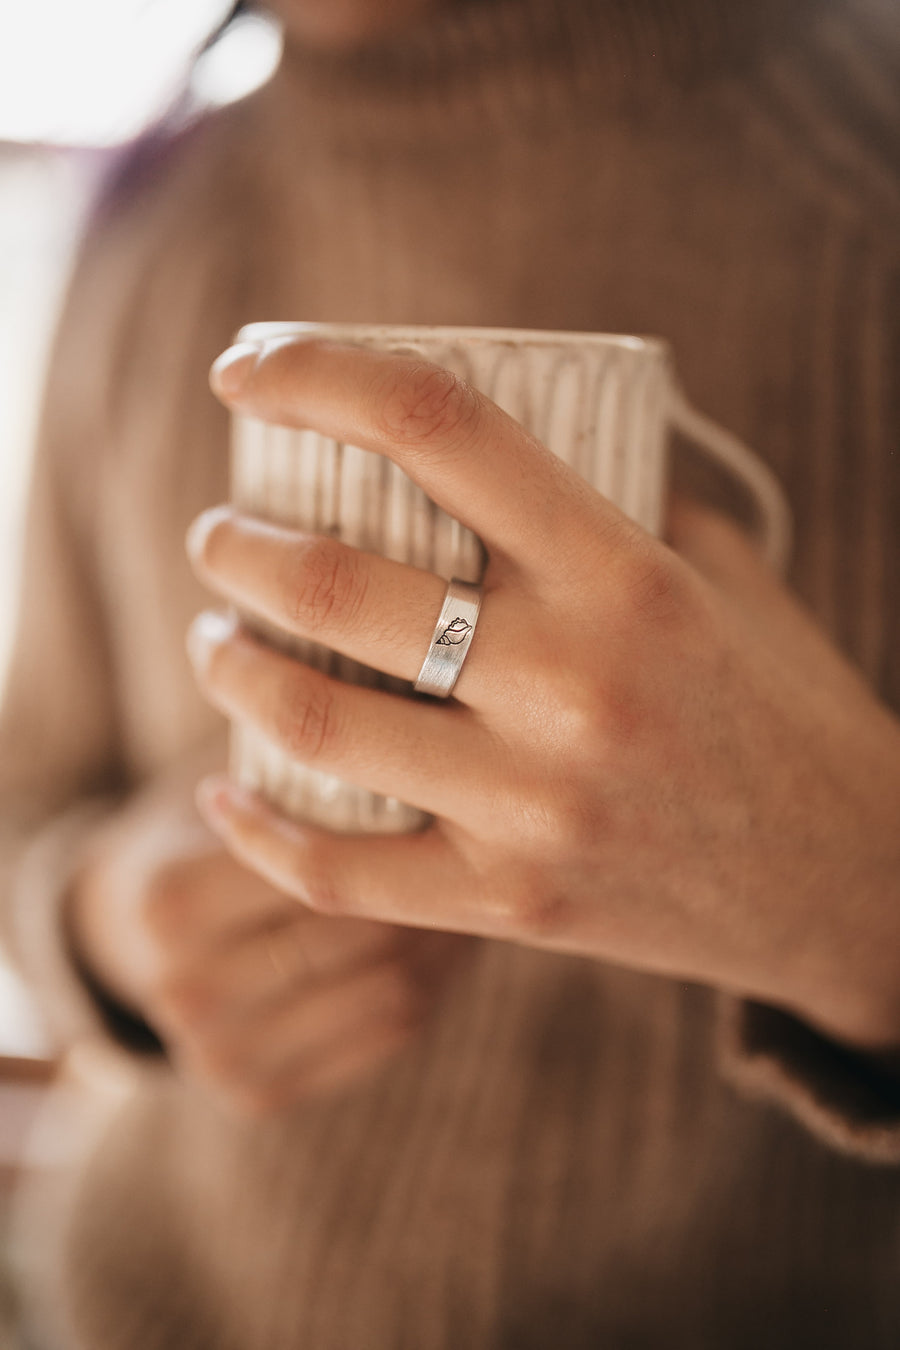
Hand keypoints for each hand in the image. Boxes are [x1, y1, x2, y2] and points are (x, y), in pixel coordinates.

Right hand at [67, 762, 469, 1114]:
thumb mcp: (224, 784)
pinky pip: (383, 1035)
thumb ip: (291, 764)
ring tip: (487, 881)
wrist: (129, 937)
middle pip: (354, 932)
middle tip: (493, 837)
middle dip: (431, 880)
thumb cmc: (202, 834)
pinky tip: (456, 935)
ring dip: (448, 933)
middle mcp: (183, 989)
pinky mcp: (258, 1094)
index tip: (450, 784)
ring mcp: (218, 1054)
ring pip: (384, 988)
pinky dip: (434, 983)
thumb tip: (413, 706)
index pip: (314, 863)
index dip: (392, 826)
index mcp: (169, 902)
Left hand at [185, 337, 899, 1053]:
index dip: (320, 374)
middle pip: (337, 585)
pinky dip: (255, 832)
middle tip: (218, 532)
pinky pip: (339, 873)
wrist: (851, 878)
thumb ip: (616, 499)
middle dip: (237, 545)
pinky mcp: (513, 904)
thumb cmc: (782, 703)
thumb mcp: (721, 574)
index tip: (249, 368)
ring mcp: (537, 806)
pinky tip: (223, 791)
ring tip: (215, 637)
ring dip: (228, 667)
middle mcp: (575, 685)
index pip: (441, 429)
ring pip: (315, 723)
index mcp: (627, 575)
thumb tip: (489, 447)